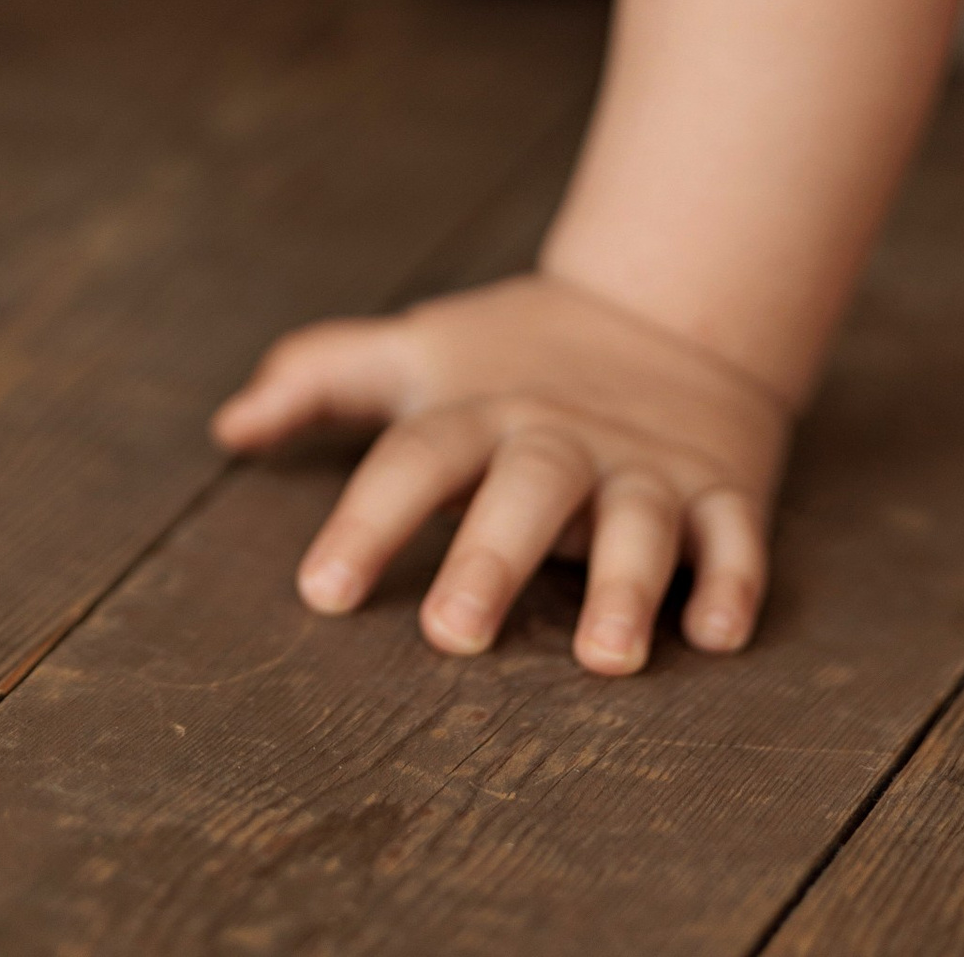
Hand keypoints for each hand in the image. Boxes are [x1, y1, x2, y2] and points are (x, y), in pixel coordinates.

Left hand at [212, 271, 790, 673]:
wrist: (665, 305)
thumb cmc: (515, 357)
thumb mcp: (418, 354)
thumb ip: (321, 378)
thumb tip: (228, 426)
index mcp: (481, 411)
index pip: (414, 457)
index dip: (366, 521)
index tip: (320, 591)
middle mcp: (560, 438)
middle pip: (525, 488)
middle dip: (491, 558)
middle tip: (452, 636)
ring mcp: (645, 464)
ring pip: (640, 519)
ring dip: (626, 584)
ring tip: (605, 657)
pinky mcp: (720, 487)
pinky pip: (734, 535)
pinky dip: (732, 581)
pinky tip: (716, 635)